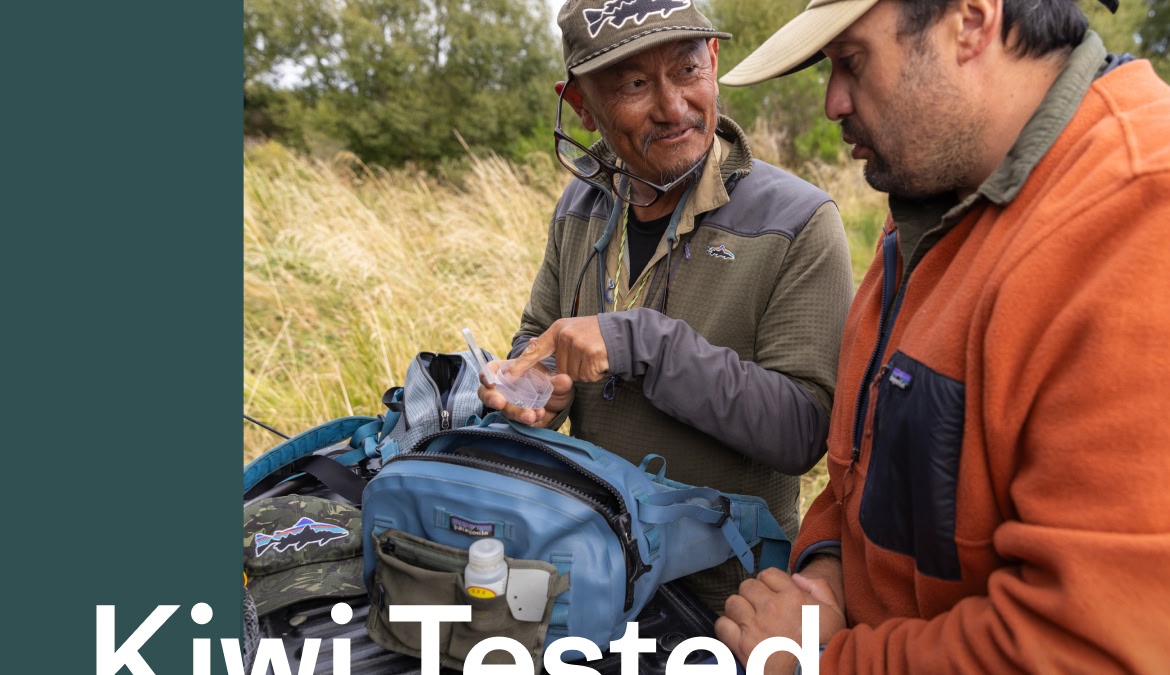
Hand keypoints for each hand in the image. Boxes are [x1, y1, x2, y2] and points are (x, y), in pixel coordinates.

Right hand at [477, 360, 573, 427]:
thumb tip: (564, 381)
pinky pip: (518, 424)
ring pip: (505, 411)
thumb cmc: (549, 382)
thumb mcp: (555, 378)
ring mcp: (509, 406)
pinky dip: (527, 422)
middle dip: (494, 399)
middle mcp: (504, 390)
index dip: (486, 376)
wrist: (557, 400)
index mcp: (507, 371)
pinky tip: (538, 418)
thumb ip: (558, 380)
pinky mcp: (518, 421)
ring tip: (531, 415)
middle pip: (490, 395)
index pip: (490, 371)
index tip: (491, 382)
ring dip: (516, 413)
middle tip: (500, 403)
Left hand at [511, 317, 608, 382]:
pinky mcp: (591, 355)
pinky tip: (600, 362)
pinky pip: (586, 377)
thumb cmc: (596, 335)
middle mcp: (566, 336)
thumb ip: (553, 341)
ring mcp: (578, 345)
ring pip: (572, 375)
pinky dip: (594, 374)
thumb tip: (531, 344)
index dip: (522, 365)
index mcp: (558, 329)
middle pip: (559, 369)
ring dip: (584, 372)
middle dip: (573, 369)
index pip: (536, 350)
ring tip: (594, 357)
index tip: (509, 377)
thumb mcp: (572, 330)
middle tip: (586, 356)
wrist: (624, 334)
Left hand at [715, 567, 845, 673]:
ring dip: (738, 610)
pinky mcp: (742, 645)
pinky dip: (727, 627)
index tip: (771, 595)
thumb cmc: (826, 645)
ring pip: (732, 603)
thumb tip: (796, 577)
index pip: (767, 574)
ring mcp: (754, 626)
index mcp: (792, 596)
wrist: (816, 673)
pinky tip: (736, 633)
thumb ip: (819, 588)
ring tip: (746, 620)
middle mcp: (771, 607)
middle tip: (758, 608)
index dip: (768, 583)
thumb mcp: (834, 612)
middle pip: (747, 586)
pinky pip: (722, 625)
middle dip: (752, 595)